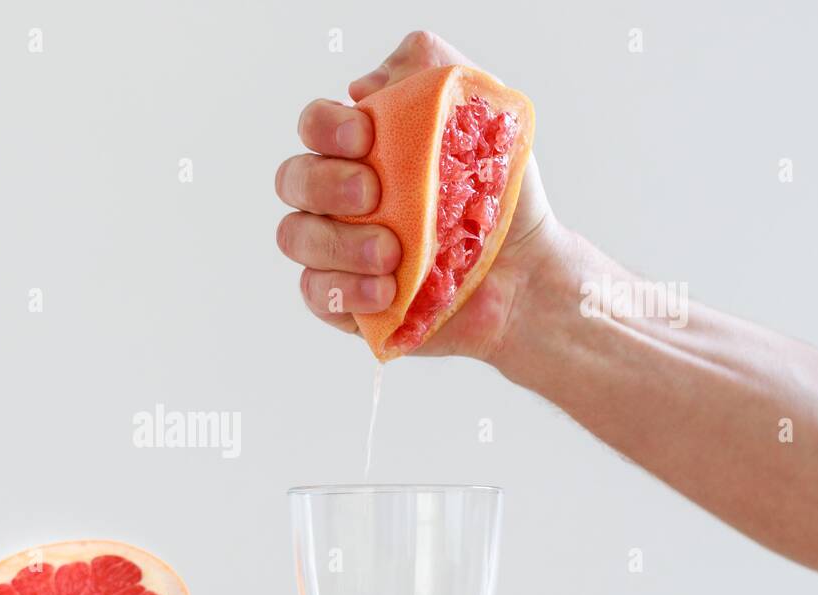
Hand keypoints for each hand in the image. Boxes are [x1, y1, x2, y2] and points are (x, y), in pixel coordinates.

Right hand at [275, 31, 556, 361]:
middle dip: (326, 183)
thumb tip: (364, 86)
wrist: (525, 272)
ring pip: (294, 237)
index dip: (326, 126)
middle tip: (373, 195)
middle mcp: (339, 199)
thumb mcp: (481, 115)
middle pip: (292, 179)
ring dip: (338, 242)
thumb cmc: (498, 197)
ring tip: (391, 254)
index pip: (315, 125)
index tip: (366, 136)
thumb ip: (430, 71)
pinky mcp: (343, 301)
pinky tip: (386, 290)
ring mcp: (337, 250)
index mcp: (363, 151)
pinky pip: (315, 293)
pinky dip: (345, 290)